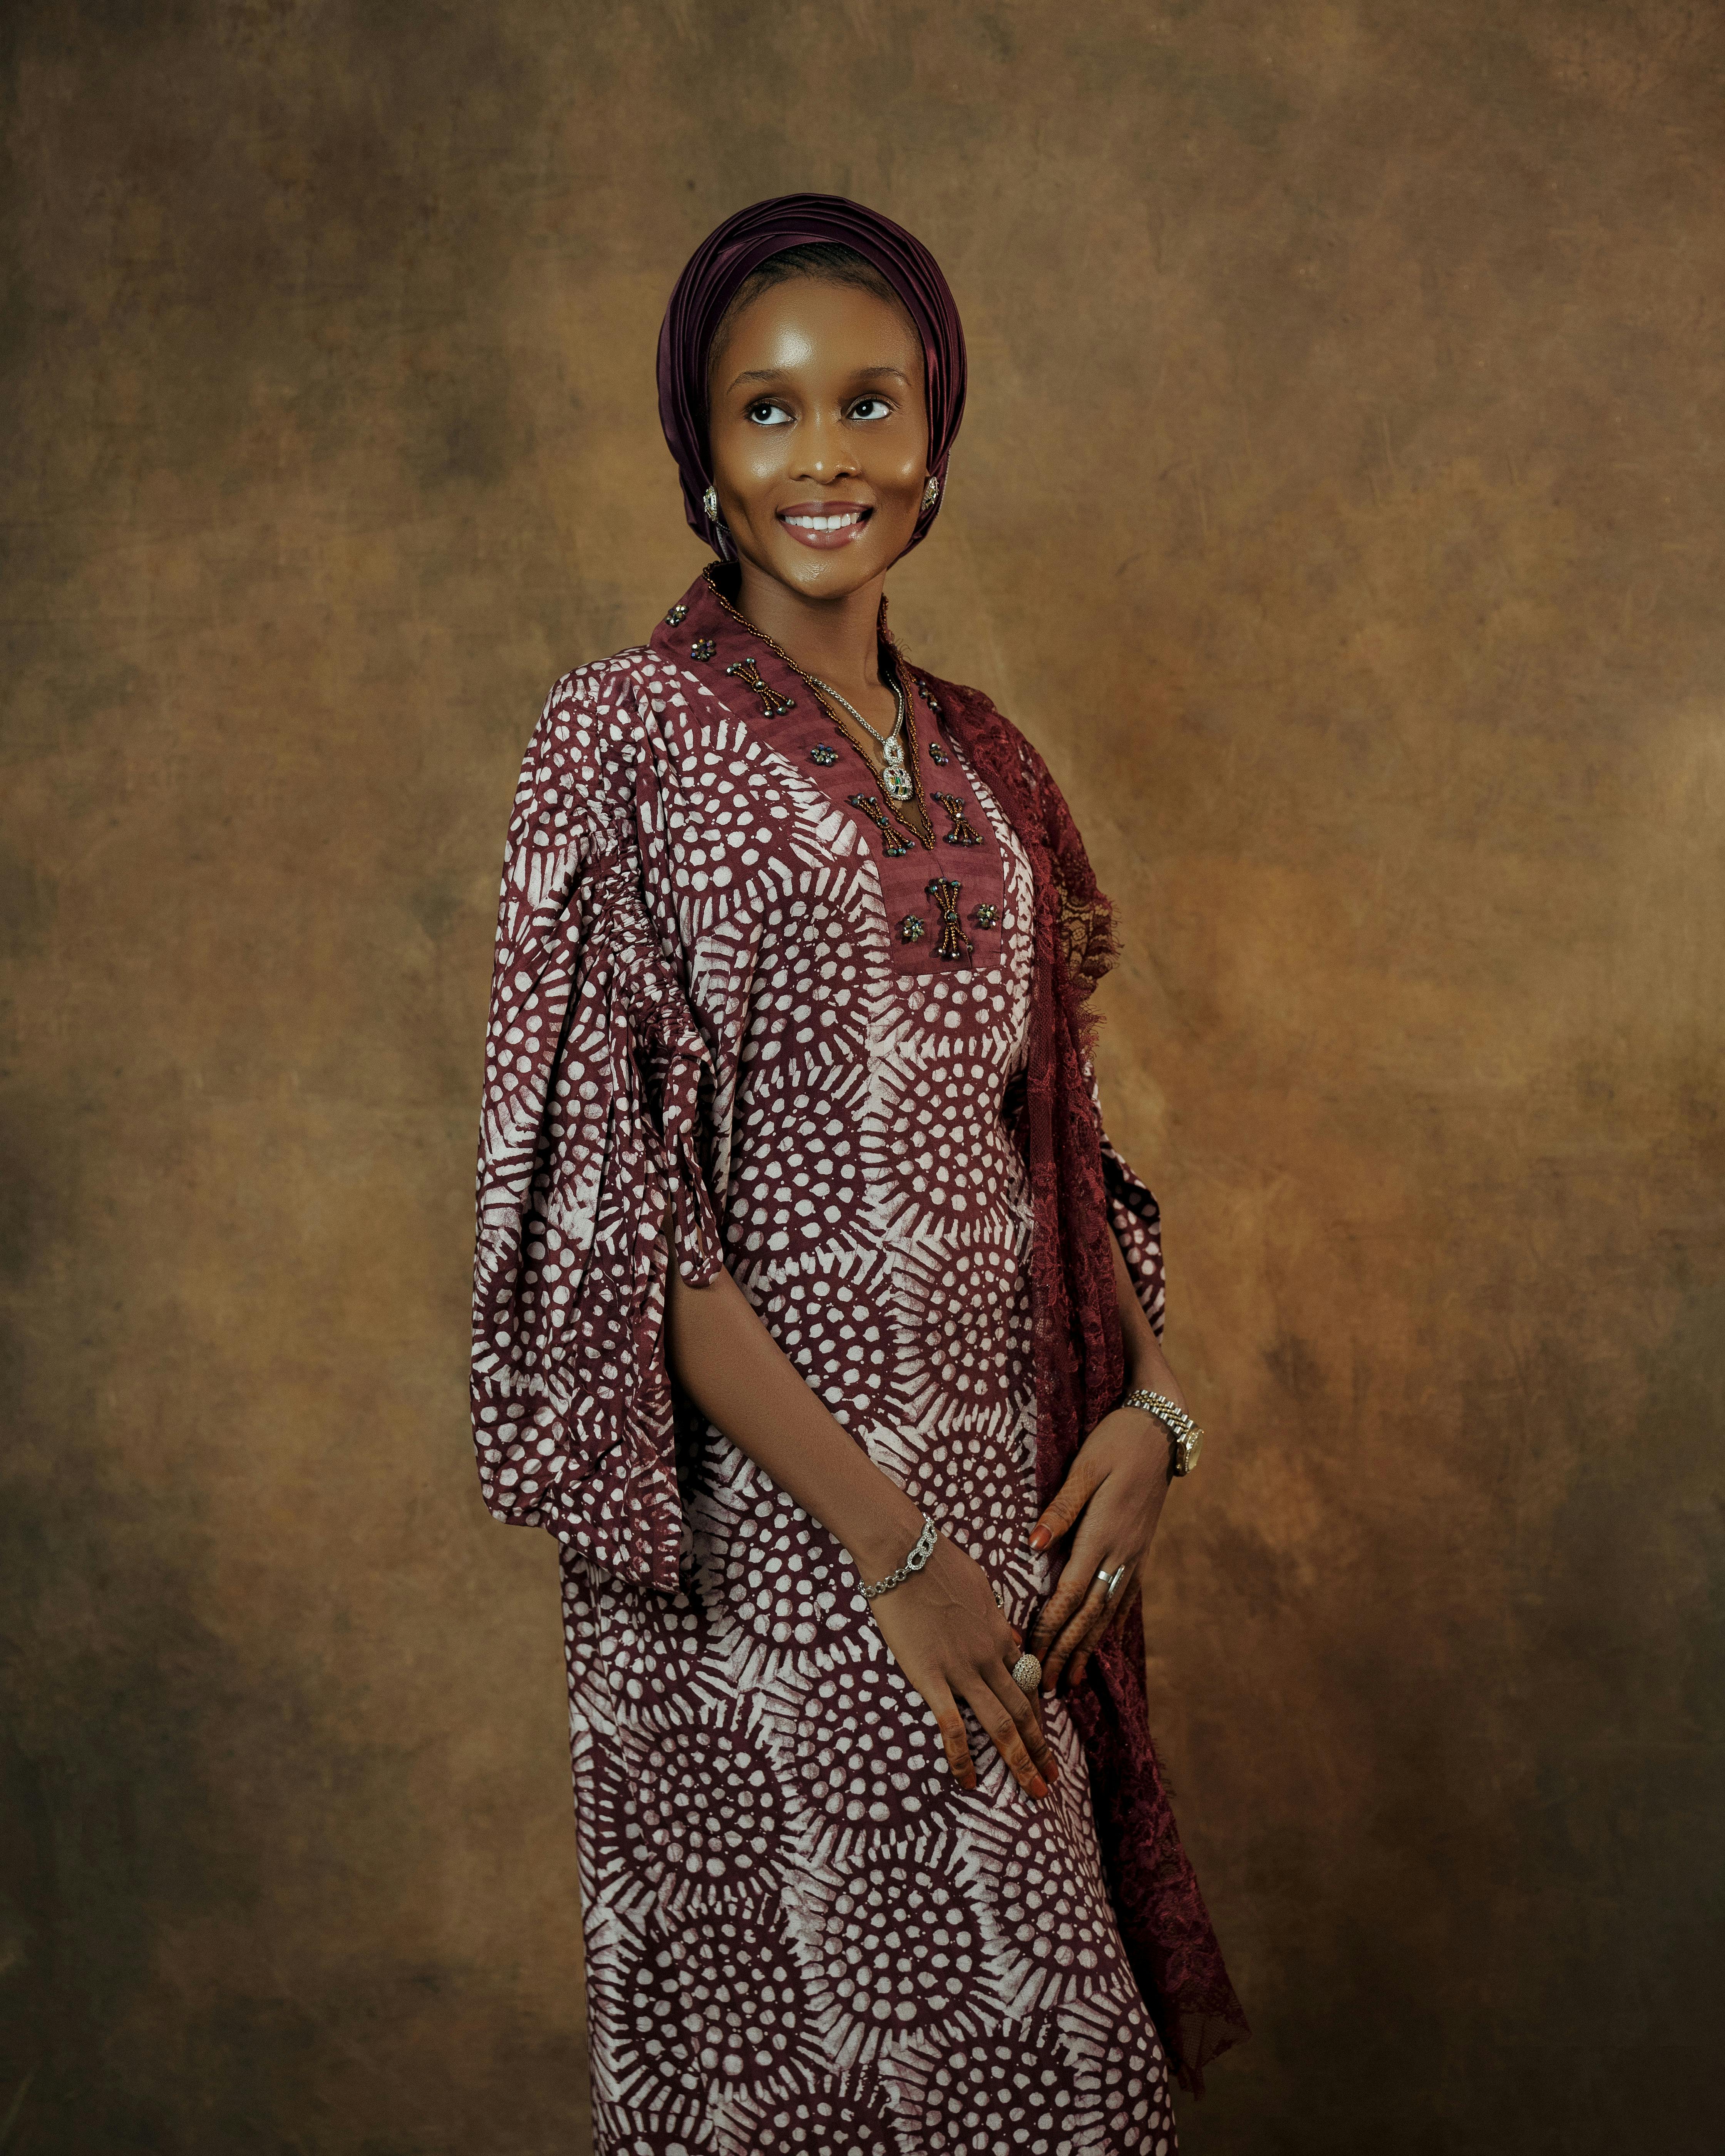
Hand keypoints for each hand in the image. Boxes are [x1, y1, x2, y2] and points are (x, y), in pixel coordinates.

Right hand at [864, 1533, 1059, 1799]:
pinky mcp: (931, 1677)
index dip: (1040, 1716)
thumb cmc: (935, 1558)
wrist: (905, 1550)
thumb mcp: (978, 1585)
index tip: (1047, 1741)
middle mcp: (989, 1657)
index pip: (1028, 1683)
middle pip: (1024, 1711)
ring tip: (1033, 1791)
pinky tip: (969, 1782)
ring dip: (1020, 1761)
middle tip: (1052, 1781)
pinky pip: (953, 1726)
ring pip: (1001, 1724)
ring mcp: (962, 1669)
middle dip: (1040, 1750)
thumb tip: (1005, 1634)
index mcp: (999, 1633)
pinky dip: (963, 1758)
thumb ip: (992, 1616)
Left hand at [1023, 1401, 1176, 1691]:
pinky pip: (1124, 1595)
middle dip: (1065, 1652)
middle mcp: (1121, 1552)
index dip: (1049, 1630)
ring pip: (1107, 1610)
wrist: (1161, 1430)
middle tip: (1045, 1686)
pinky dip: (1109, 1623)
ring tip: (1071, 1677)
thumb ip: (1060, 1509)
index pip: (1070, 1594)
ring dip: (1087, 1646)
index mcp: (1103, 1534)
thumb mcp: (1085, 1468)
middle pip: (1088, 1614)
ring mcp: (1135, 1554)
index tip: (1031, 1658)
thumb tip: (1033, 1546)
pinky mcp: (1141, 1549)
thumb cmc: (1115, 1442)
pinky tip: (1100, 1638)